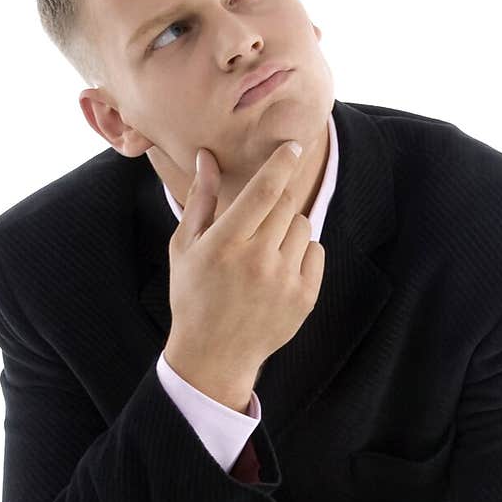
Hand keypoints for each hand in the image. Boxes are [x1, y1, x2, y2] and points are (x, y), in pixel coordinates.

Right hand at [164, 141, 325, 405]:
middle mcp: (258, 261)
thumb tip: (207, 156)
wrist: (213, 355)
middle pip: (286, 203)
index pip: (264, 190)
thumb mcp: (185, 247)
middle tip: (260, 218)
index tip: (293, 146)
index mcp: (225, 244)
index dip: (282, 162)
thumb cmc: (193, 295)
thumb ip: (200, 200)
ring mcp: (284, 281)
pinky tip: (278, 269)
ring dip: (288, 227)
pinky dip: (301, 252)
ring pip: (303, 226)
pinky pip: (316, 252)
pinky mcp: (304, 298)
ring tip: (265, 249)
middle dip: (277, 199)